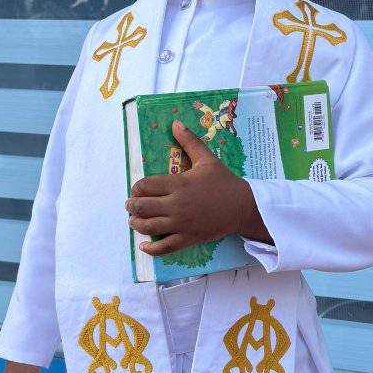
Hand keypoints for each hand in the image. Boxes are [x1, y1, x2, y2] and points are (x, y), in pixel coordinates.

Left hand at [125, 119, 272, 255]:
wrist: (242, 206)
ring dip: (136, 224)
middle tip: (130, 205)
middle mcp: (177, 204)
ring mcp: (182, 223)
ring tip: (133, 221)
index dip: (136, 188)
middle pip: (142, 206)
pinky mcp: (188, 238)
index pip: (146, 185)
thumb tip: (175, 123)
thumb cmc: (224, 182)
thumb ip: (190, 142)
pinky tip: (144, 246)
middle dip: (132, 206)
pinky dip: (152, 248)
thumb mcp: (207, 159)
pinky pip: (165, 247)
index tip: (136, 190)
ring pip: (149, 226)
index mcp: (179, 183)